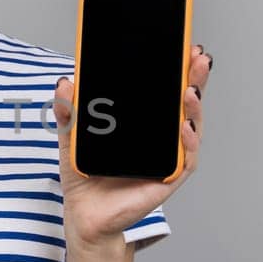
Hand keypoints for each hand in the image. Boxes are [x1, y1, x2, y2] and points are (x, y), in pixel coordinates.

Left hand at [53, 42, 212, 247]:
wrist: (84, 215)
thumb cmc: (84, 174)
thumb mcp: (70, 136)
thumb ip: (68, 111)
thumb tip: (65, 82)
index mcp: (143, 122)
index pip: (164, 90)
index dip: (178, 68)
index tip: (184, 46)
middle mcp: (160, 136)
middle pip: (184, 103)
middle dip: (195, 78)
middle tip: (197, 57)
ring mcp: (167, 157)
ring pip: (190, 128)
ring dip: (194, 108)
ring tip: (190, 90)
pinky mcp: (168, 180)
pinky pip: (185, 160)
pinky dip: (187, 144)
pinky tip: (184, 128)